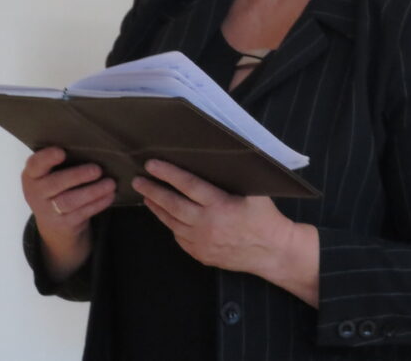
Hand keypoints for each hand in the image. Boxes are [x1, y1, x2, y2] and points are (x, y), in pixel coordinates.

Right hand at [21, 147, 115, 279]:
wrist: (53, 222)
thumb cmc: (57, 186)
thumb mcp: (50, 173)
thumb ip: (61, 161)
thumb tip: (91, 145)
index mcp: (31, 175)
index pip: (35, 165)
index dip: (47, 158)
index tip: (62, 152)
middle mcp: (35, 193)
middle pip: (55, 184)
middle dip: (77, 176)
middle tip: (97, 170)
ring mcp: (47, 211)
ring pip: (69, 201)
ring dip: (92, 192)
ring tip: (110, 184)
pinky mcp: (63, 224)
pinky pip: (81, 213)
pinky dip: (97, 204)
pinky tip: (109, 196)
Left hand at [132, 159, 318, 305]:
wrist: (272, 252)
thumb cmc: (265, 217)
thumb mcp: (254, 191)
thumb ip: (235, 175)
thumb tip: (216, 155)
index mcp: (220, 205)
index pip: (187, 185)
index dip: (167, 173)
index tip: (151, 164)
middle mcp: (207, 224)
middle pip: (172, 205)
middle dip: (152, 191)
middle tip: (138, 180)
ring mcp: (202, 242)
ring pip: (171, 223)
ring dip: (156, 208)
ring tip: (146, 196)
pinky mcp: (201, 255)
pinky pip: (179, 238)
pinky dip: (170, 224)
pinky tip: (166, 215)